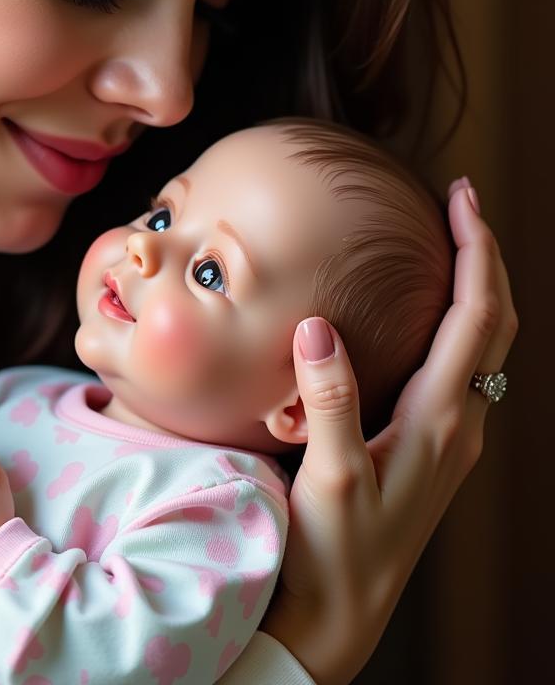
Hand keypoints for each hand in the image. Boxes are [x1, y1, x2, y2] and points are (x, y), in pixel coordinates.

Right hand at [261, 182, 516, 684]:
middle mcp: (458, 425)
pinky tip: (418, 315)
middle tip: (458, 202)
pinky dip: (451, 321)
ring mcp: (447, 439)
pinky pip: (455, 368)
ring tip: (445, 244)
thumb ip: (330, 400)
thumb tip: (318, 325)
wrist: (341, 616)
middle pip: (494, 325)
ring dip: (473, 287)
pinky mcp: (427, 449)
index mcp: (440, 422)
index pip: (477, 319)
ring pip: (481, 347)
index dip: (476, 252)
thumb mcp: (330, 478)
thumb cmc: (336, 554)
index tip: (461, 197)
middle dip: (484, 257)